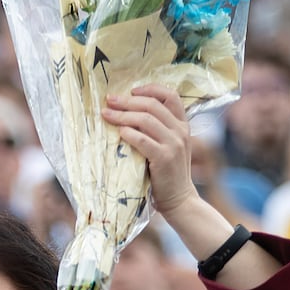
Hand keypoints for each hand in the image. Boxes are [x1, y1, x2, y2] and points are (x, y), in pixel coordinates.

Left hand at [101, 84, 197, 222]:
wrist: (179, 200)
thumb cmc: (168, 174)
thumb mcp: (169, 147)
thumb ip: (158, 130)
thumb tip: (129, 114)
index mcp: (182, 125)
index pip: (170, 96)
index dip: (150, 89)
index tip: (131, 90)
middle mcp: (180, 131)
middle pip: (152, 105)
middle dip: (128, 101)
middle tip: (109, 100)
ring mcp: (174, 144)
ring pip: (146, 120)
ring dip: (123, 116)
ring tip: (107, 115)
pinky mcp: (164, 158)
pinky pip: (143, 140)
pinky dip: (129, 134)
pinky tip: (119, 132)